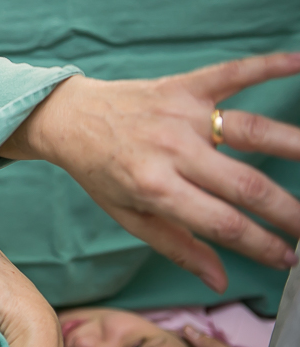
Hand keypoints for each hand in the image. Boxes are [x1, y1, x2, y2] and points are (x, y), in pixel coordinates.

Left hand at [0, 53, 299, 292]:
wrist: (69, 119)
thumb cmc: (100, 172)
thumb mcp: (127, 217)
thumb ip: (176, 247)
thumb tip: (219, 281)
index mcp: (156, 188)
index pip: (223, 223)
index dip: (261, 245)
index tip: (286, 259)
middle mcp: (171, 150)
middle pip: (247, 184)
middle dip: (288, 211)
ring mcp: (180, 114)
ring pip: (252, 129)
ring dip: (296, 145)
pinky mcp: (183, 86)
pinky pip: (232, 74)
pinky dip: (269, 65)